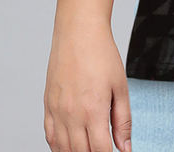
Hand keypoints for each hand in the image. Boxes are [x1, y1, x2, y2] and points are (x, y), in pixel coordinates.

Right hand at [44, 19, 131, 151]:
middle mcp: (72, 115)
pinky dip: (59, 147)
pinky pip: (50, 137)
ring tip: (89, 148)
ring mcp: (57, 111)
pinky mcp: (48, 106)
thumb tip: (125, 147)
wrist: (79, 33)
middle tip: (103, 148)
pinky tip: (69, 146)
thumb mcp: (121, 86)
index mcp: (93, 110)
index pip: (101, 151)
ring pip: (63, 149)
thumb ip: (123, 120)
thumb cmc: (101, 55)